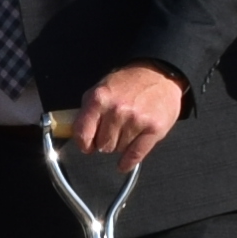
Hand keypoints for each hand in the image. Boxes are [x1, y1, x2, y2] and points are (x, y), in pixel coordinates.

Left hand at [66, 63, 186, 159]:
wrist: (159, 74)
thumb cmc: (128, 83)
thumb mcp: (101, 89)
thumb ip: (88, 111)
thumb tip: (77, 134)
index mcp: (99, 99)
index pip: (82, 134)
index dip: (84, 142)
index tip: (87, 145)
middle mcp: (116, 110)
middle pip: (102, 145)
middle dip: (106, 141)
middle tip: (114, 130)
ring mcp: (136, 120)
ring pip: (118, 150)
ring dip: (121, 144)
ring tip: (127, 129)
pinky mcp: (153, 129)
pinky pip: (135, 155)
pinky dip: (128, 162)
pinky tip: (125, 163)